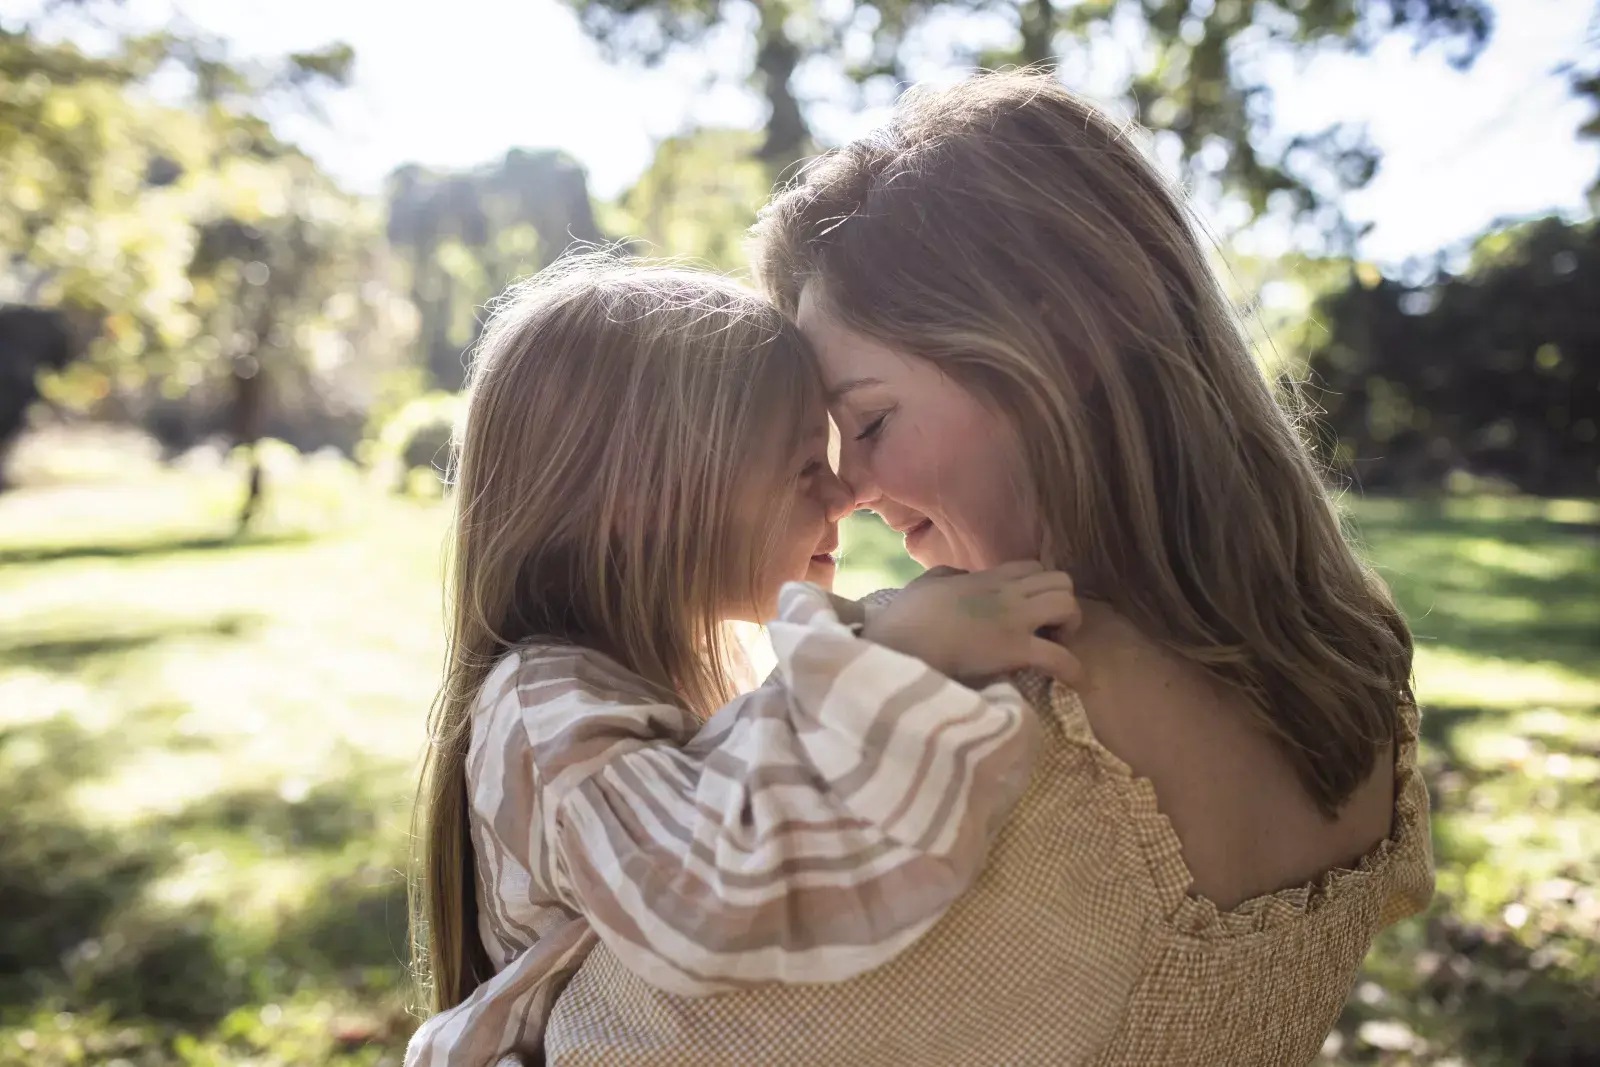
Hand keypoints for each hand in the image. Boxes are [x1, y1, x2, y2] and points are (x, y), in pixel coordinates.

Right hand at [863, 561, 1082, 684]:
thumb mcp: (926, 584)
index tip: (1033, 609)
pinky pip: (1060, 658)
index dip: (1041, 587)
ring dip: (1070, 628)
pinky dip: (1073, 671)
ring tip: (1056, 647)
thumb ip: (948, 575)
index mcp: (985, 578)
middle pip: (1061, 581)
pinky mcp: (1014, 651)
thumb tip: (961, 576)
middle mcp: (1006, 594)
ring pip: (1069, 607)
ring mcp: (1013, 620)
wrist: (899, 644)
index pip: (1033, 567)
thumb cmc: (905, 618)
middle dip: (1063, 604)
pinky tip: (1073, 682)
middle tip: (1050, 629)